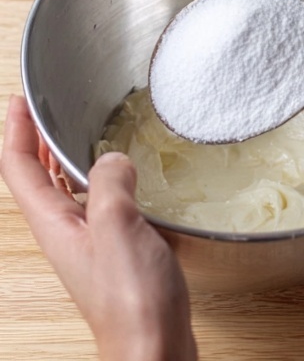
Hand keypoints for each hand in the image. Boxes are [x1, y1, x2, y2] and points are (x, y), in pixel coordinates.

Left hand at [1, 95, 195, 360]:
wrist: (154, 349)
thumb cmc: (132, 299)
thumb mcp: (117, 227)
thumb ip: (109, 184)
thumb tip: (113, 159)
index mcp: (55, 226)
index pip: (20, 171)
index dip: (16, 133)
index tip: (19, 101)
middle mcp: (65, 235)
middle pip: (37, 181)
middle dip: (35, 143)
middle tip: (43, 110)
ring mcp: (88, 246)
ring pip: (65, 193)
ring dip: (64, 161)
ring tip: (77, 134)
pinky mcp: (115, 254)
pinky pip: (97, 206)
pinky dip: (99, 181)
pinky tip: (124, 176)